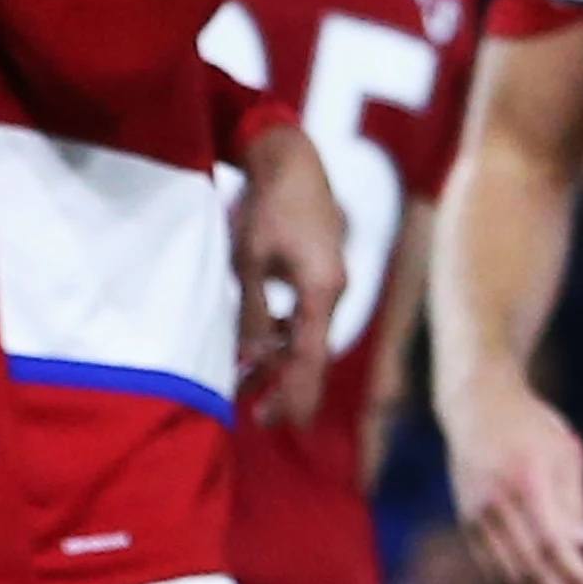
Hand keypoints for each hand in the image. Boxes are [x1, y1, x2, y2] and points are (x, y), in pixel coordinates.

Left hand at [230, 126, 345, 427]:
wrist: (291, 160)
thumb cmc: (266, 207)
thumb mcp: (248, 261)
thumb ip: (252, 312)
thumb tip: (252, 357)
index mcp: (322, 291)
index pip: (311, 356)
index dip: (298, 392)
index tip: (287, 423)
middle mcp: (334, 290)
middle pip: (313, 350)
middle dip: (289, 385)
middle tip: (264, 417)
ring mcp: (331, 280)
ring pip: (306, 332)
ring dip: (279, 358)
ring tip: (247, 382)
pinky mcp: (322, 269)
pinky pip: (306, 314)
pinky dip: (284, 333)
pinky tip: (261, 342)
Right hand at [446, 371, 582, 583]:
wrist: (475, 405)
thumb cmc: (531, 426)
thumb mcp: (565, 452)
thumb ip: (573, 500)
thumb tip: (582, 545)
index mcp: (526, 481)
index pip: (550, 541)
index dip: (571, 573)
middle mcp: (496, 502)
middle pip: (526, 565)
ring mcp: (476, 514)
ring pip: (504, 571)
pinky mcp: (467, 521)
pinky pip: (489, 565)